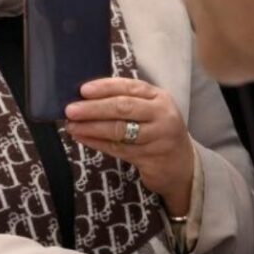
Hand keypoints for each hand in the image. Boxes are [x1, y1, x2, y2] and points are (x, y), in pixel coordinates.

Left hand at [66, 76, 193, 209]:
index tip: (82, 90)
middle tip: (71, 110)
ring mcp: (158, 137)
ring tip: (72, 126)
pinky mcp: (151, 158)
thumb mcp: (150, 111)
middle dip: (94, 108)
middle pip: (123, 108)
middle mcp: (161, 114)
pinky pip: (118, 149)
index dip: (104, 88)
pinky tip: (83, 138)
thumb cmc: (158, 132)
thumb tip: (85, 97)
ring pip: (119, 131)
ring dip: (91, 128)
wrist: (183, 166)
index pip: (129, 87)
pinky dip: (97, 143)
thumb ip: (126, 101)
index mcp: (159, 97)